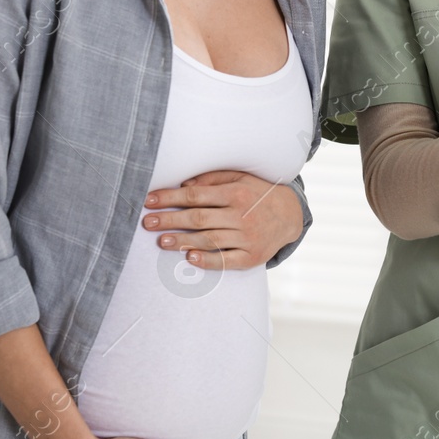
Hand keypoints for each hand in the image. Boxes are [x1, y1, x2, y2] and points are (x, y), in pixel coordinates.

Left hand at [141, 170, 302, 270]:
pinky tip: (190, 258)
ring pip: (209, 240)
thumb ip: (212, 179)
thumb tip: (183, 186)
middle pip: (199, 218)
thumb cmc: (258, 194)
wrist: (291, 215)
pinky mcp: (252, 257)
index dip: (170, 198)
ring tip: (162, 241)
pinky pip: (227, 261)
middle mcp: (241, 215)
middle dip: (170, 220)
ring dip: (183, 241)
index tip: (149, 201)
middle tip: (148, 223)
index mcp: (236, 193)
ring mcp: (247, 238)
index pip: (196, 196)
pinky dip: (207, 260)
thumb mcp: (240, 177)